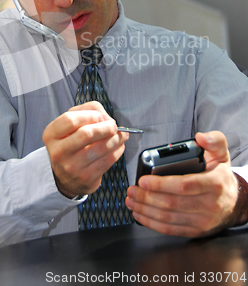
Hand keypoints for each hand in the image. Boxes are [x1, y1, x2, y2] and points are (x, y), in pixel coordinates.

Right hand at [43, 101, 127, 198]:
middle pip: (86, 133)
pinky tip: (118, 145)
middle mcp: (58, 152)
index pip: (70, 120)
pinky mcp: (86, 178)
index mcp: (51, 135)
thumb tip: (105, 117)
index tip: (100, 116)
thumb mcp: (70, 125)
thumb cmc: (70, 144)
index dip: (90, 115)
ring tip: (120, 134)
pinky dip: (118, 150)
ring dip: (116, 138)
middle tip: (113, 125)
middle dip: (106, 126)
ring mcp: (72, 167)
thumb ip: (87, 111)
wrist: (65, 177)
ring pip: (101, 147)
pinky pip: (108, 160)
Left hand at [126, 131, 241, 237]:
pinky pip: (170, 230)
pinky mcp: (196, 231)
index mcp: (214, 184)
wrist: (235, 202)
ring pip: (168, 218)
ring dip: (145, 210)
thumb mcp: (222, 154)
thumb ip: (214, 140)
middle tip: (131, 189)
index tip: (143, 180)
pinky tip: (140, 214)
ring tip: (131, 200)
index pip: (184, 185)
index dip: (161, 184)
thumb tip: (200, 137)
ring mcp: (202, 221)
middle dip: (146, 197)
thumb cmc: (222, 177)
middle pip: (171, 203)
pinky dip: (152, 223)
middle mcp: (209, 205)